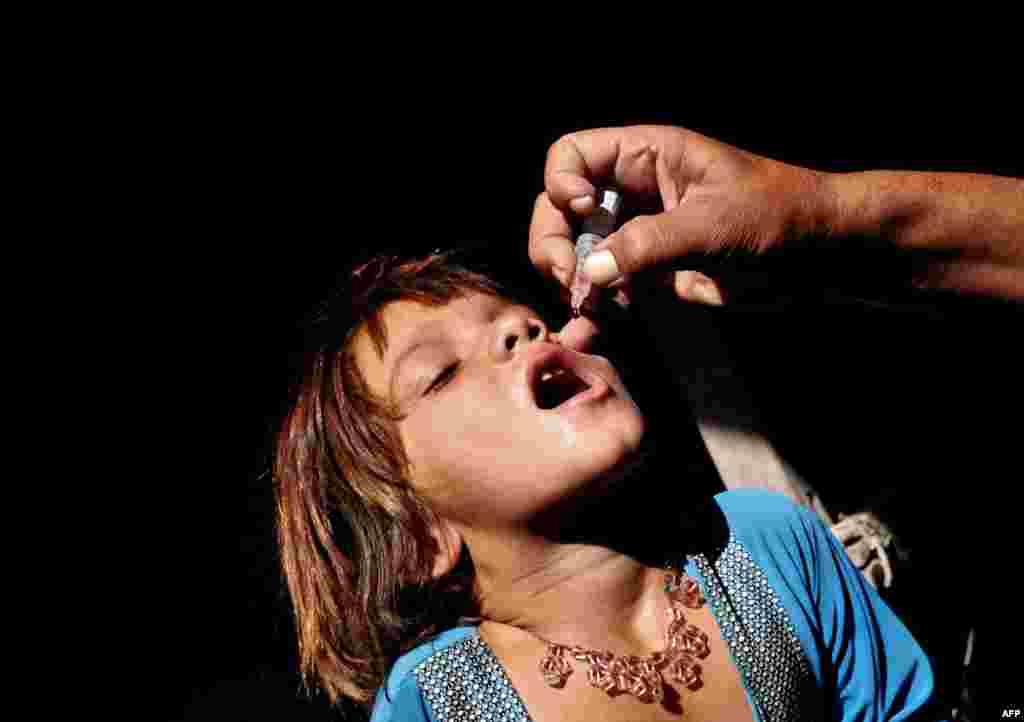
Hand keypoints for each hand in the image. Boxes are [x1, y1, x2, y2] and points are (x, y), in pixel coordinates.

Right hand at [528, 125, 827, 305]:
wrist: (823, 259)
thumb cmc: (780, 216)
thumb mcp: (713, 222)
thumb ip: (648, 243)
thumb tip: (588, 272)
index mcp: (648, 157)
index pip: (572, 155)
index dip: (562, 184)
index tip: (583, 214)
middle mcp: (634, 192)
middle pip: (560, 208)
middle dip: (553, 243)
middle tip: (568, 279)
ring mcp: (639, 235)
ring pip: (577, 252)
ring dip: (570, 282)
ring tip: (587, 311)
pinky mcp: (651, 274)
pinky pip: (607, 289)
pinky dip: (595, 310)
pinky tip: (589, 332)